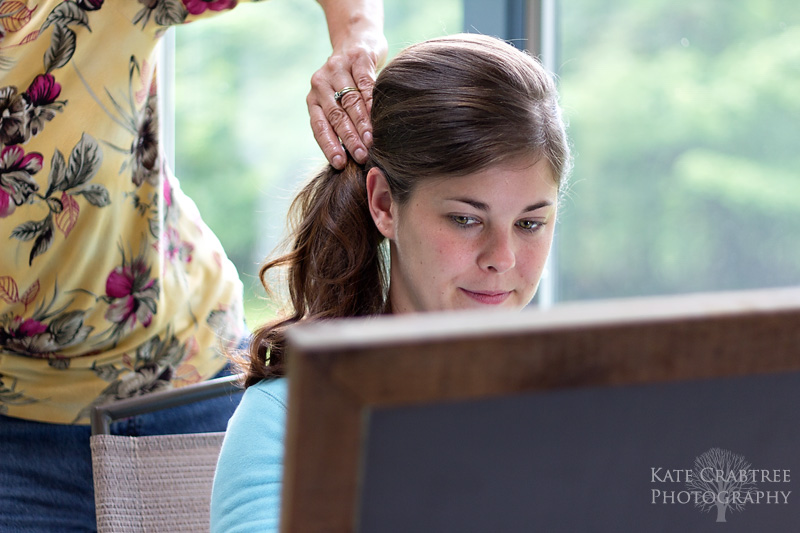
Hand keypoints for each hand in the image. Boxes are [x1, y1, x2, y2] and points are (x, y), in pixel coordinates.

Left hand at [308, 9, 386, 168]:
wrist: (358, 39)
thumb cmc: (351, 81)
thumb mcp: (340, 100)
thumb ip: (341, 122)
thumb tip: (353, 156)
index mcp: (314, 97)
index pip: (320, 126)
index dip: (330, 145)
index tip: (341, 163)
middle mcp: (321, 82)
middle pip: (335, 116)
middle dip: (349, 138)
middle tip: (361, 156)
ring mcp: (338, 68)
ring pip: (350, 101)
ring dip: (361, 123)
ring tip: (370, 141)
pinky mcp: (357, 58)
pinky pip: (365, 83)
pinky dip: (371, 102)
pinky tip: (378, 117)